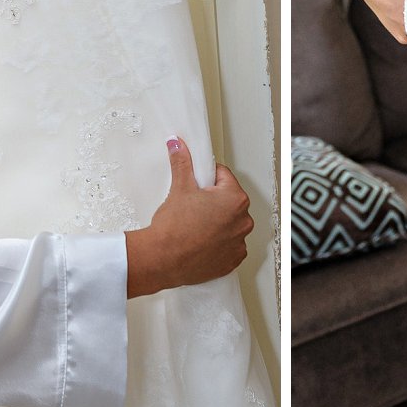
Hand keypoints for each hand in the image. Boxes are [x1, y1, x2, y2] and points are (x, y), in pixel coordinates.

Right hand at [124, 137, 252, 296]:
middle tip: (193, 207)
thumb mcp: (180, 187)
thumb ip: (182, 162)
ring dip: (218, 222)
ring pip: (229, 223)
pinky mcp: (232, 260)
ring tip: (196, 226)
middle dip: (214, 201)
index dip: (207, 179)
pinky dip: (219, 243)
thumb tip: (178, 145)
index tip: (197, 186)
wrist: (163, 259)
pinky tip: (202, 241)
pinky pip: (229, 245)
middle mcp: (243, 220)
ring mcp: (239, 242)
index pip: (224, 177)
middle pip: (229, 201)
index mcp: (235, 198)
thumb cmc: (174, 228)